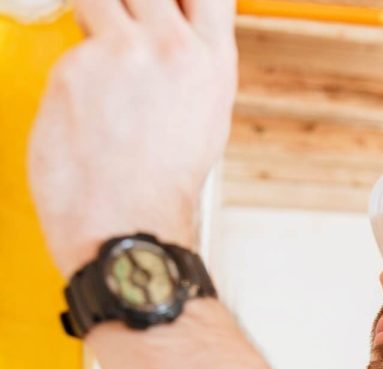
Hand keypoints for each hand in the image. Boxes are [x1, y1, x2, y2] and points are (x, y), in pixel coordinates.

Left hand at [27, 0, 237, 277]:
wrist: (128, 228)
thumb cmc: (161, 191)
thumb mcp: (203, 123)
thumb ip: (188, 68)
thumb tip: (168, 40)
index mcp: (211, 64)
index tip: (165, 6)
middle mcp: (171, 49)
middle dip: (128, 5)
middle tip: (121, 31)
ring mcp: (122, 53)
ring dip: (94, 18)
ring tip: (101, 67)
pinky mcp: (75, 68)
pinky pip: (67, 48)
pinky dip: (72, 75)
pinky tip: (85, 113)